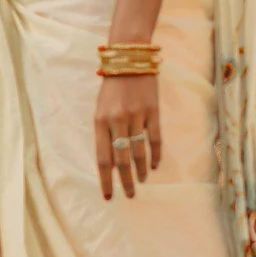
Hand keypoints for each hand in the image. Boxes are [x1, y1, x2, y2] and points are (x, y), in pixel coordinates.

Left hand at [95, 74, 161, 199]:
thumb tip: (111, 162)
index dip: (105, 180)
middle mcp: (117, 121)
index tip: (108, 196)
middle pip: (121, 160)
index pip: (102, 158)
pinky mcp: (152, 111)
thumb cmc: (111, 88)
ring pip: (139, 151)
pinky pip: (155, 138)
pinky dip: (155, 154)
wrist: (129, 60)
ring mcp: (136, 116)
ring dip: (140, 170)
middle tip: (130, 195)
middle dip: (125, 181)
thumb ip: (104, 133)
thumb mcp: (100, 109)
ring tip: (142, 181)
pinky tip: (154, 165)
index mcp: (100, 121)